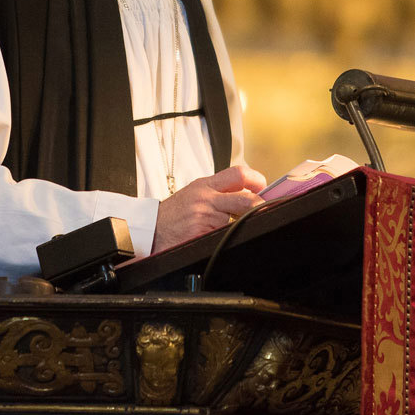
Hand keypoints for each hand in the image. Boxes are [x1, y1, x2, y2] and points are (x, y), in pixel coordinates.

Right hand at [151, 165, 266, 252]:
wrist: (149, 230)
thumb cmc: (174, 215)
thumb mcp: (195, 194)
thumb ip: (218, 192)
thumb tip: (248, 195)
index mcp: (205, 185)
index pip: (238, 174)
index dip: (257, 180)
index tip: (263, 188)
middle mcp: (205, 198)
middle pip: (246, 199)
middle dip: (260, 207)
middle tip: (265, 212)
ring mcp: (204, 216)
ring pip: (237, 220)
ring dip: (239, 226)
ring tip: (234, 230)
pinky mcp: (201, 233)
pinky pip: (223, 236)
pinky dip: (225, 239)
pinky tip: (217, 240)